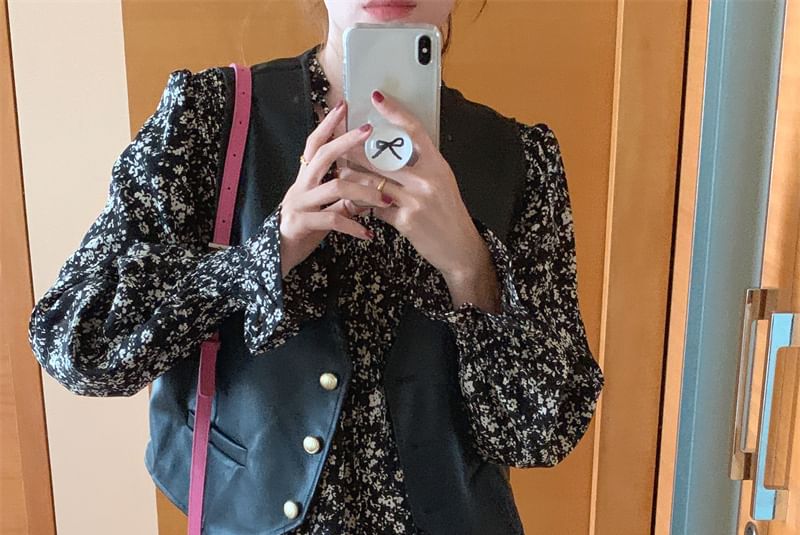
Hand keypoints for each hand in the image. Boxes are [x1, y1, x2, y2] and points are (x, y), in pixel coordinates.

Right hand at [278, 101, 394, 277]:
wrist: (276, 257)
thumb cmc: (303, 229)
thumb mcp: (324, 209)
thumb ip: (343, 198)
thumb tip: (370, 188)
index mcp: (305, 178)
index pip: (315, 144)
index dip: (328, 124)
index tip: (344, 105)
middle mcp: (300, 186)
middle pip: (322, 155)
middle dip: (346, 140)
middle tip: (368, 129)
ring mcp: (299, 204)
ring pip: (334, 187)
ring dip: (364, 192)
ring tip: (386, 199)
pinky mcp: (301, 224)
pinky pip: (332, 220)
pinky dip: (353, 226)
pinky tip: (369, 234)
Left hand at [339, 90, 486, 282]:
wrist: (459, 248)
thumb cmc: (448, 214)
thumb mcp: (442, 184)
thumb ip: (421, 167)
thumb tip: (394, 153)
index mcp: (438, 165)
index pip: (415, 131)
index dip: (395, 112)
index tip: (376, 98)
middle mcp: (428, 179)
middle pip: (385, 157)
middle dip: (357, 150)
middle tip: (340, 141)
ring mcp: (417, 200)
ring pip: (374, 182)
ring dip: (354, 178)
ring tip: (341, 172)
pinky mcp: (407, 220)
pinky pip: (377, 208)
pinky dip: (366, 206)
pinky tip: (358, 205)